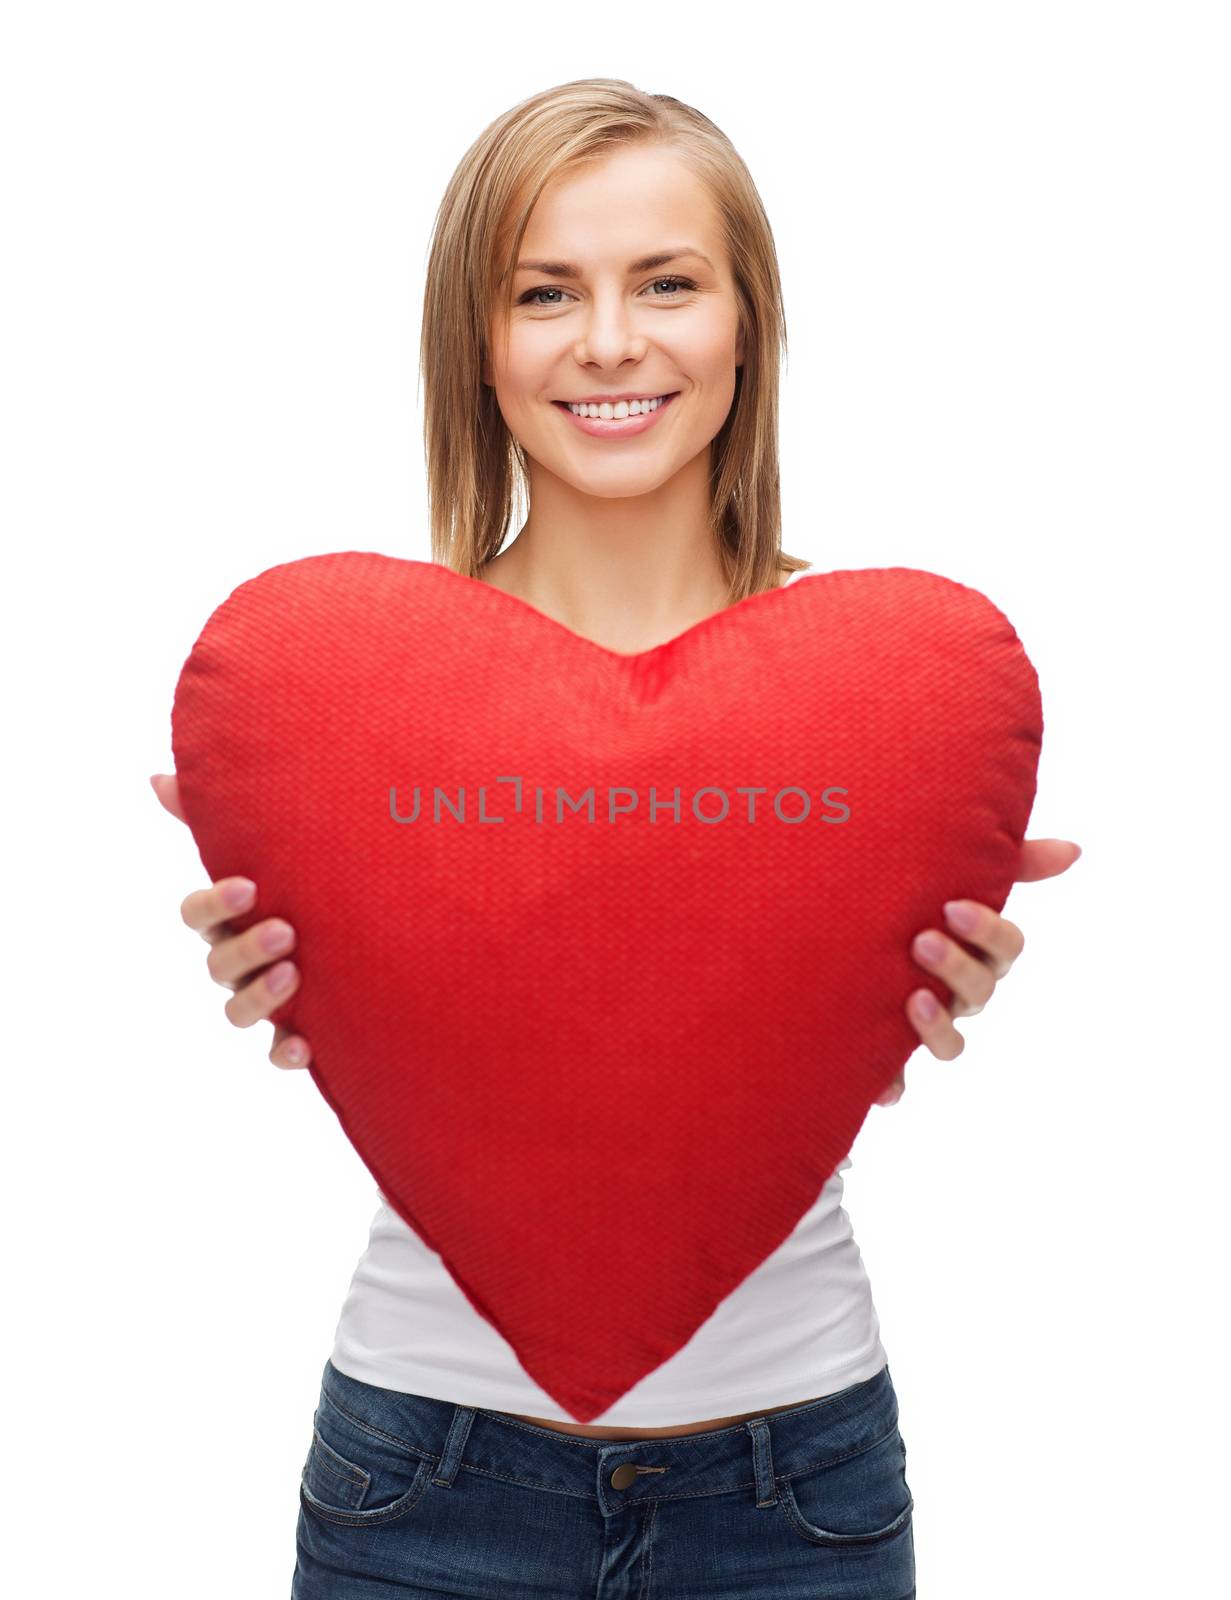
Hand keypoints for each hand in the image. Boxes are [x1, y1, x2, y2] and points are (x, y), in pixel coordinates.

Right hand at [150, 773, 313, 1069]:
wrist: (380, 929)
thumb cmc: (311, 878)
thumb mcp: (276, 845)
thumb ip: (215, 816)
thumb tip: (158, 777)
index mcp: (231, 917)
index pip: (196, 915)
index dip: (213, 904)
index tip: (248, 886)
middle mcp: (240, 960)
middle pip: (217, 964)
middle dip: (246, 949)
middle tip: (286, 930)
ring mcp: (266, 998)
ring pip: (237, 1011)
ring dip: (258, 997)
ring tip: (296, 974)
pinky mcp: (298, 1030)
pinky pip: (277, 1053)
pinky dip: (284, 1053)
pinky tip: (304, 1046)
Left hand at [875, 837, 1082, 1106]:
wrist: (832, 936)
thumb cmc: (909, 903)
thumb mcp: (954, 876)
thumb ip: (1012, 862)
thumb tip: (1074, 849)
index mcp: (976, 954)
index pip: (1004, 950)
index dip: (988, 933)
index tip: (953, 907)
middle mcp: (956, 994)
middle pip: (979, 994)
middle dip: (957, 969)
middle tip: (922, 942)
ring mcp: (923, 1027)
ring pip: (951, 1044)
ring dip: (939, 1027)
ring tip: (913, 998)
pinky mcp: (885, 1055)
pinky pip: (895, 1084)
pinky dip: (891, 1086)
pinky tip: (883, 1083)